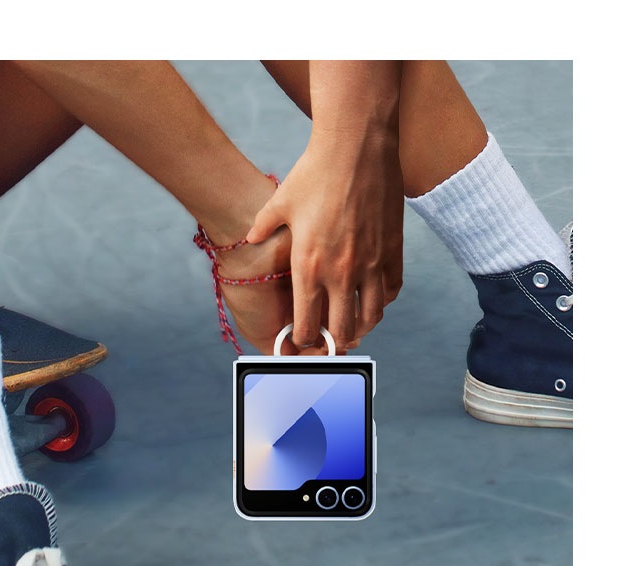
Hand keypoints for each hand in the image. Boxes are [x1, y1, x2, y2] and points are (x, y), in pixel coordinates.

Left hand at [246, 130, 401, 351]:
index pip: (308, 325)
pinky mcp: (393, 250)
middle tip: (331, 339)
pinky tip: (374, 298)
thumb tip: (250, 237)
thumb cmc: (313, 172)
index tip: (302, 340)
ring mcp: (371, 264)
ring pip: (372, 317)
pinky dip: (382, 301)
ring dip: (362, 328)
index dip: (304, 340)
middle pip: (343, 331)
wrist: (355, 145)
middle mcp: (341, 273)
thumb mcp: (279, 202)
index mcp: (309, 267)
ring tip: (354, 326)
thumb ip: (263, 227)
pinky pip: (392, 290)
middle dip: (335, 342)